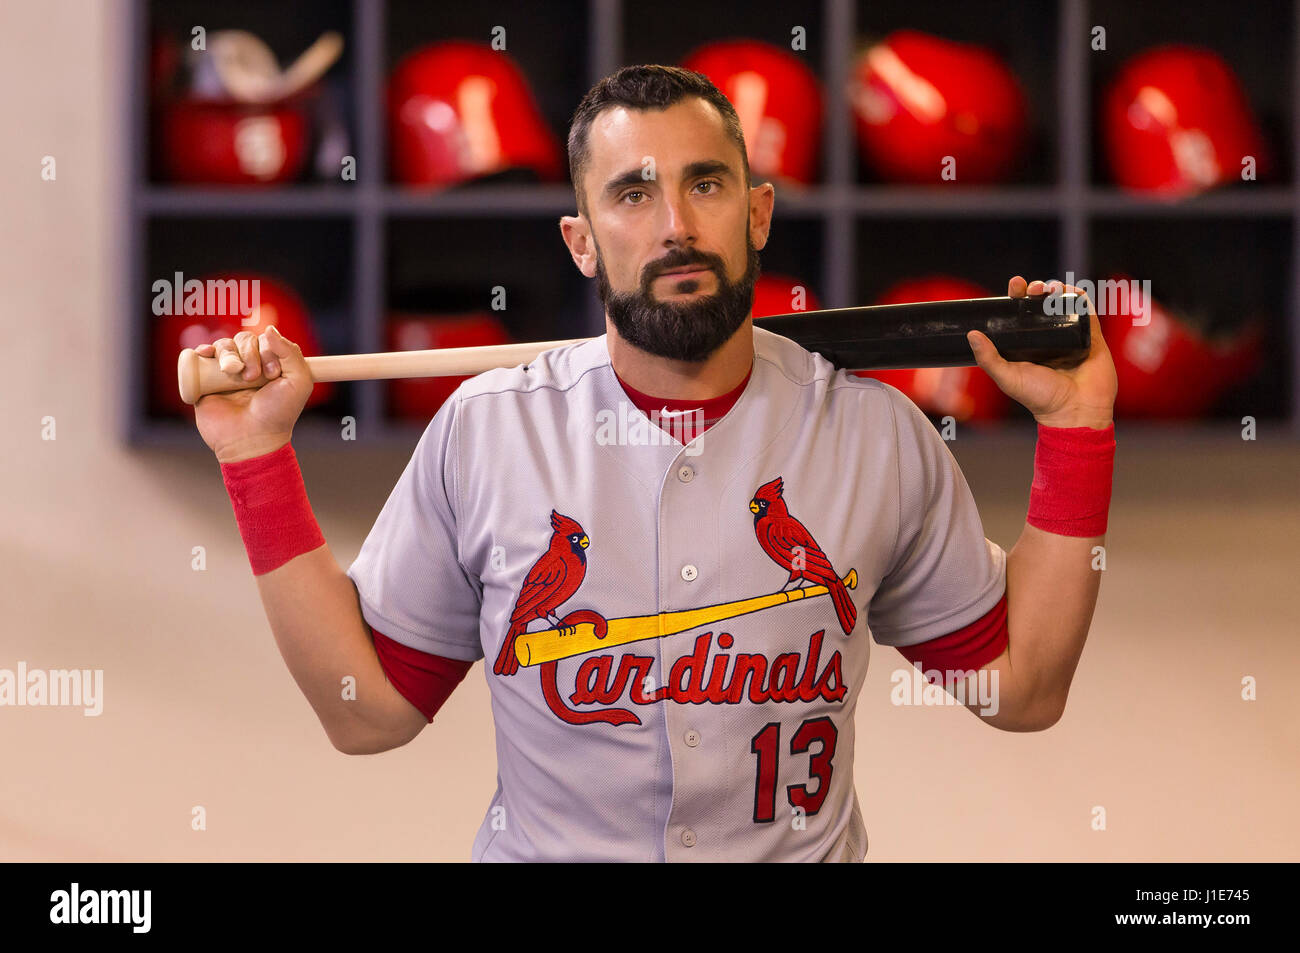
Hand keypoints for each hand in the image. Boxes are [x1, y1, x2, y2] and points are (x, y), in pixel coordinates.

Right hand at [192, 326, 313, 461]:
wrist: (251, 439)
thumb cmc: (277, 415)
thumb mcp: (298, 383)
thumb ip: (291, 353)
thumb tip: (269, 329)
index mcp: (271, 365)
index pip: (265, 340)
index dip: (268, 350)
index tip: (272, 374)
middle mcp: (249, 367)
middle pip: (244, 340)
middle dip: (249, 353)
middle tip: (253, 378)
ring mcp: (226, 374)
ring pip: (223, 346)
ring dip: (229, 354)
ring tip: (234, 374)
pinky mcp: (205, 382)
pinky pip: (201, 356)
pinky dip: (203, 350)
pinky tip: (207, 354)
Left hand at [967, 277, 1117, 428]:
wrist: (1076, 411)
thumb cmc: (1040, 398)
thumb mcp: (1008, 377)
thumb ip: (989, 358)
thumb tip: (971, 334)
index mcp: (1027, 345)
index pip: (1019, 314)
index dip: (1016, 297)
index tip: (1014, 285)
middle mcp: (1048, 338)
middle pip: (1041, 305)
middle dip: (1036, 290)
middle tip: (1032, 288)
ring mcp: (1070, 336)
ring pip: (1063, 304)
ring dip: (1057, 290)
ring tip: (1049, 289)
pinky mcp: (1091, 337)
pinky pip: (1086, 312)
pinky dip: (1079, 298)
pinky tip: (1071, 291)